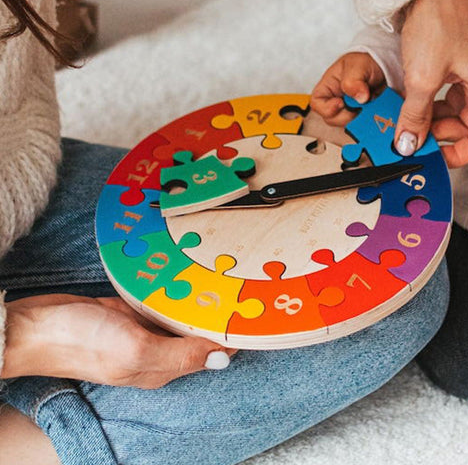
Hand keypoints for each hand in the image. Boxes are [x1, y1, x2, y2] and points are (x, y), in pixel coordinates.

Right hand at [2, 294, 235, 388]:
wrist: (40, 325)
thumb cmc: (85, 341)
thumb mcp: (136, 352)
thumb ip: (180, 355)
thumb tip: (222, 359)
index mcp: (165, 367)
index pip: (211, 352)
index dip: (233, 334)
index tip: (254, 311)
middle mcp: (160, 349)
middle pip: (200, 332)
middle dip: (222, 313)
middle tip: (246, 283)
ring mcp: (146, 328)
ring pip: (184, 313)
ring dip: (202, 298)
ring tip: (229, 273)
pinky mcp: (134, 310)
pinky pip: (165, 299)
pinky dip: (179, 288)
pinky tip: (194, 272)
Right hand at [310, 52, 385, 125]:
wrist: (382, 67)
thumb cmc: (364, 61)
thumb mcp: (358, 66)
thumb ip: (354, 81)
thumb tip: (360, 97)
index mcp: (328, 88)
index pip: (317, 103)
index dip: (327, 108)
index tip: (341, 103)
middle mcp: (336, 101)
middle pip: (333, 119)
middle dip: (347, 115)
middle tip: (360, 106)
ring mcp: (349, 110)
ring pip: (349, 123)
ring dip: (361, 117)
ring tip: (371, 102)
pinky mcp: (362, 115)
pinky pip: (364, 123)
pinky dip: (371, 118)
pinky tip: (377, 107)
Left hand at [396, 0, 467, 167]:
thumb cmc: (436, 21)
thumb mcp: (422, 78)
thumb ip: (415, 116)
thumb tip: (408, 144)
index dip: (458, 154)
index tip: (433, 158)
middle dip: (441, 137)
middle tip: (412, 139)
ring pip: (456, 114)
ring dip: (433, 122)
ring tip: (407, 122)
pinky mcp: (458, 67)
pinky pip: (448, 98)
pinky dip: (430, 106)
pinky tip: (411, 106)